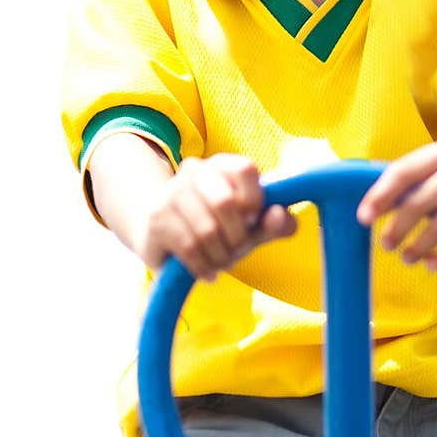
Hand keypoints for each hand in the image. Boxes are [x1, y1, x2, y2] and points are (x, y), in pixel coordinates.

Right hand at [135, 153, 296, 278]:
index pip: (244, 168)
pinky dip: (204, 266)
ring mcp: (171, 193)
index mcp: (222, 165)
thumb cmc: (217, 230)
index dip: (254, 199)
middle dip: (237, 236)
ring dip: (220, 256)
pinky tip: (207, 271)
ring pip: (207, 231)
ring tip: (220, 262)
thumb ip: (274, 223)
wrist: (164, 239)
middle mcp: (194, 171)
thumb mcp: (251, 228)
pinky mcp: (157, 220)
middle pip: (225, 202)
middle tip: (236, 248)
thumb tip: (280, 214)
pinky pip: (189, 248)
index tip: (253, 221)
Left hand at [356, 139, 436, 270]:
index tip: (364, 218)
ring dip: (419, 247)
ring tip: (407, 257)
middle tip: (386, 244)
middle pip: (421, 202)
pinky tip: (432, 265)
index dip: (380, 196)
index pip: (405, 172)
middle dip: (397, 228)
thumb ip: (415, 179)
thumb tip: (374, 206)